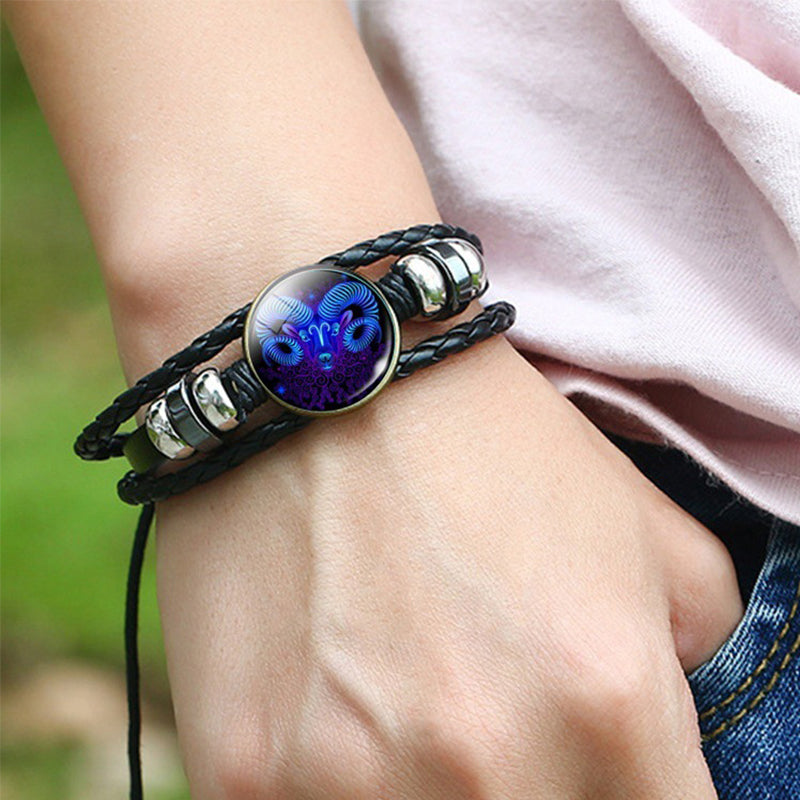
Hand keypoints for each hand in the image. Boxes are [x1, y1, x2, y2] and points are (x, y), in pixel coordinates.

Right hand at [155, 331, 741, 798]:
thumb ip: (698, 653)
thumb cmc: (482, 436)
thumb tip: (674, 742)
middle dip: (535, 794)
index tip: (599, 769)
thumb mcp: (643, 526)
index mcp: (608, 700)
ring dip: (423, 799)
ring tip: (405, 713)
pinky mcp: (239, 774)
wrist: (317, 373)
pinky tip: (326, 715)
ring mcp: (348, 781)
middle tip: (491, 722)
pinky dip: (327, 789)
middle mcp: (488, 762)